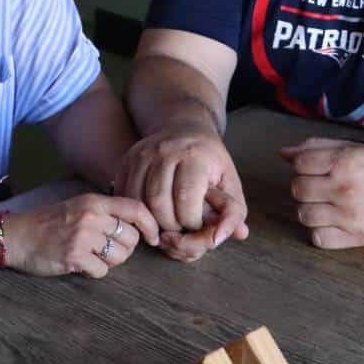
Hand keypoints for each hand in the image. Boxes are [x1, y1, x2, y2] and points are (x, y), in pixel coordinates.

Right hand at [8, 194, 159, 278]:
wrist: (14, 235)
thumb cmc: (46, 223)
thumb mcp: (76, 206)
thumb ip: (104, 212)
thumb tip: (137, 226)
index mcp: (93, 201)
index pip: (136, 208)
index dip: (151, 224)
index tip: (153, 237)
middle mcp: (91, 216)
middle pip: (131, 238)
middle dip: (125, 248)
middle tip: (106, 250)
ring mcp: (82, 237)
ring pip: (120, 256)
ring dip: (109, 261)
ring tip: (91, 256)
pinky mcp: (74, 256)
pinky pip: (101, 270)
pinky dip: (93, 271)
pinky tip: (79, 264)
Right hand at [119, 129, 248, 261]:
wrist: (184, 127)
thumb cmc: (209, 161)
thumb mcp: (229, 180)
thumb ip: (235, 210)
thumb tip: (238, 235)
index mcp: (195, 155)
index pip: (186, 198)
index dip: (191, 221)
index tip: (197, 226)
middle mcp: (165, 151)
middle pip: (158, 201)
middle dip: (169, 225)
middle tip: (179, 230)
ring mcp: (142, 154)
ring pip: (137, 199)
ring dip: (150, 221)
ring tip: (164, 226)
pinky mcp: (127, 160)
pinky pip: (124, 193)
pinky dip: (135, 211)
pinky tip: (149, 216)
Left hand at [280, 138, 363, 248]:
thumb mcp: (352, 149)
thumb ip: (315, 148)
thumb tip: (283, 153)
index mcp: (346, 162)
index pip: (300, 163)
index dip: (302, 165)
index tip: (315, 168)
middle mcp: (346, 189)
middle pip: (298, 189)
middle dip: (304, 186)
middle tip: (321, 186)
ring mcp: (350, 216)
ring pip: (303, 214)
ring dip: (309, 208)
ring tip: (326, 203)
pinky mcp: (356, 238)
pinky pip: (318, 238)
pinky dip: (319, 231)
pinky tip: (331, 221)